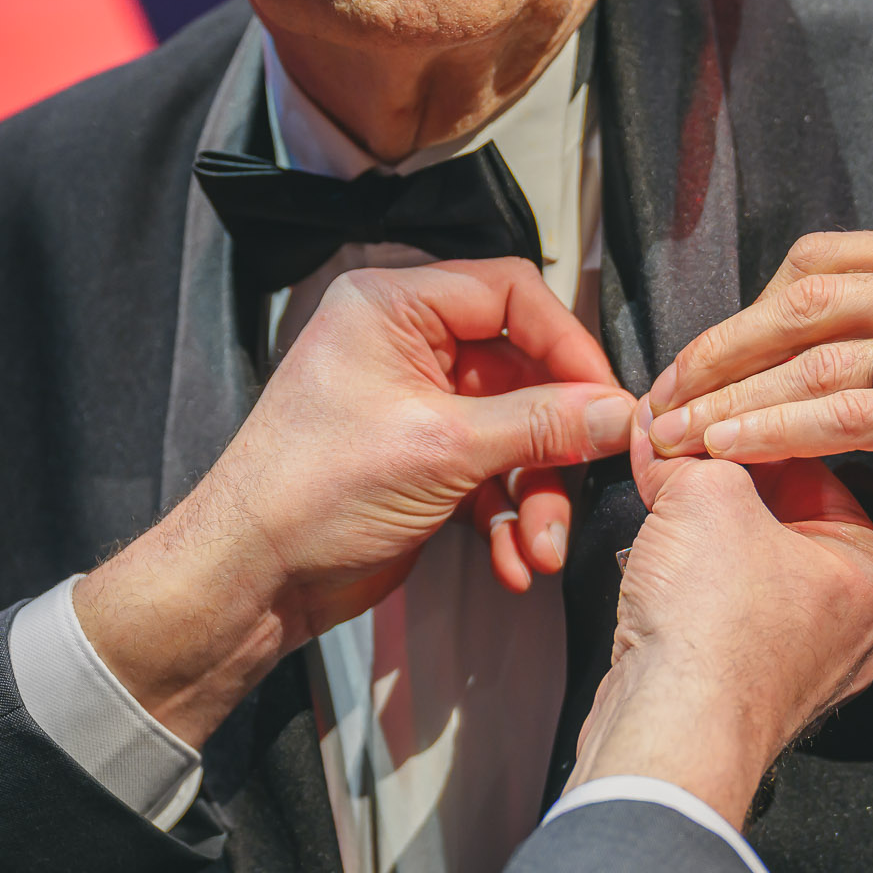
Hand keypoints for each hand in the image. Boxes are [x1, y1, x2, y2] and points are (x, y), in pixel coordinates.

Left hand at [75, 259, 635, 746]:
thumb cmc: (311, 491)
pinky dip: (508, 519)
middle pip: (522, 374)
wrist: (252, 578)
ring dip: (536, 497)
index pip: (509, 294)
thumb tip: (620, 412)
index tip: (607, 398)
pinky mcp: (423, 463)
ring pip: (514, 436)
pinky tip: (514, 562)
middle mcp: (405, 347)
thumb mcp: (444, 448)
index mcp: (392, 307)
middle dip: (553, 445)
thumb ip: (542, 425)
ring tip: (541, 550)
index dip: (566, 343)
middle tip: (587, 480)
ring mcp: (416, 408)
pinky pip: (491, 477)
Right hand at [567, 409, 872, 825]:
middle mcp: (849, 622)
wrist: (670, 732)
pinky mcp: (744, 687)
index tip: (707, 413)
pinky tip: (654, 567)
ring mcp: (799, 662)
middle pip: (782, 515)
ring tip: (661, 504)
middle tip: (676, 453)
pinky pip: (719, 612)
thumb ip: (692, 453)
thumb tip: (670, 434)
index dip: (751, 426)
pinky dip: (685, 583)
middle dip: (723, 483)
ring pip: (746, 564)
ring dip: (699, 531)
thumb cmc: (717, 639)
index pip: (819, 465)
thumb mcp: (707, 495)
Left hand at [641, 229, 872, 615]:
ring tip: (679, 434)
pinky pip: (852, 414)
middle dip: (720, 351)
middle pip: (809, 297)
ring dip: (735, 398)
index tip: (692, 364)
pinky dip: (779, 430)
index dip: (742, 313)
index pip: (821, 262)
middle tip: (662, 398)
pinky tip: (732, 449)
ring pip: (821, 357)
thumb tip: (764, 367)